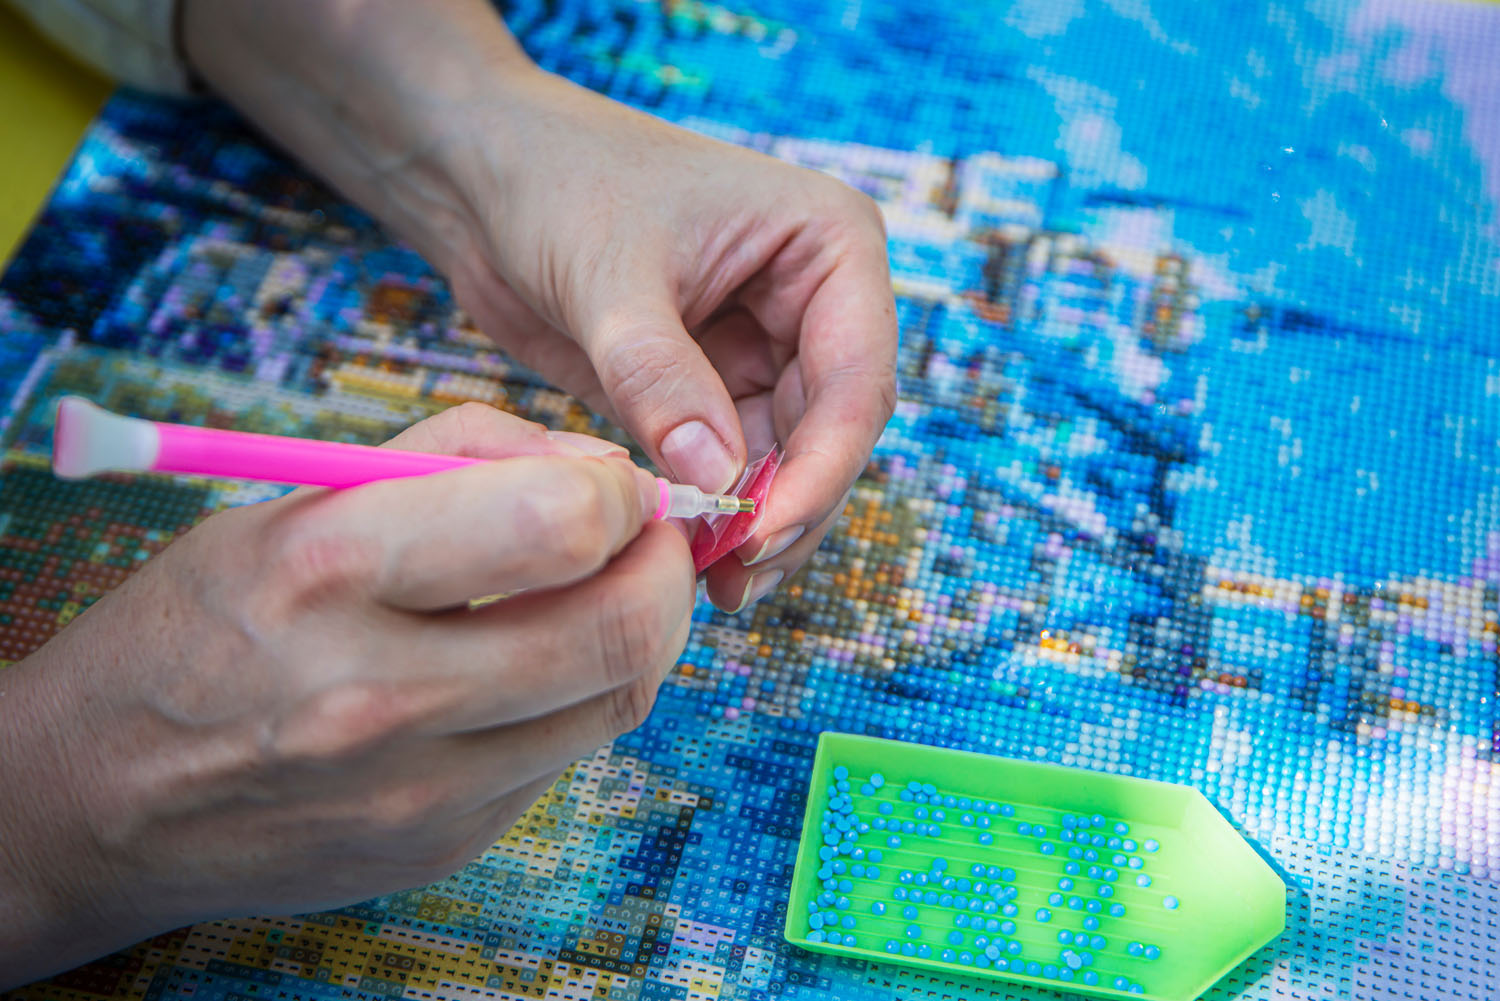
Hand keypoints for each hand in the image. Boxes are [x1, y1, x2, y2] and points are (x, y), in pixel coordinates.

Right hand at [0, 404, 693, 986]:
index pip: (555, 525)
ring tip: (603, 590)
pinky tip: (537, 663)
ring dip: (640, 629)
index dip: (620, 495)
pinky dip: (579, 695)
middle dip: (666, 567)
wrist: (96, 799)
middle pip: (618, 628)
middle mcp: (379, 694)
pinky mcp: (442, 843)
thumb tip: (600, 472)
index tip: (615, 486)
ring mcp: (417, 789)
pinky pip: (565, 754)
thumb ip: (456, 459)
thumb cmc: (202, 625)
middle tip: (652, 539)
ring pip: (616, 699)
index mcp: (330, 572)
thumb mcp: (295, 502)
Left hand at [443, 73, 897, 610]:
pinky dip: (716, 512)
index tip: (762, 535)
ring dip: (756, 523)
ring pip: (790, 462)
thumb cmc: (558, 183)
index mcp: (829, 246)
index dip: (821, 469)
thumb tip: (715, 485)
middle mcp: (814, 303)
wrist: (485, 177)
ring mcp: (766, 349)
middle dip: (790, 509)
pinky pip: (733, 467)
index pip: (855, 381)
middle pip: (834, 434)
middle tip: (735, 578)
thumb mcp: (610, 278)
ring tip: (713, 583)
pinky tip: (689, 553)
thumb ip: (661, 380)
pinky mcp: (712, 389)